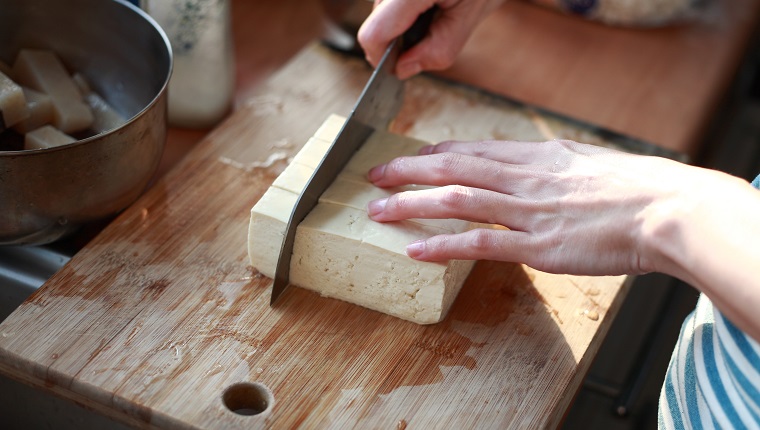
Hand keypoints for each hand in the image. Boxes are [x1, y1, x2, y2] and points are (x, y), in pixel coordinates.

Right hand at [357, 0, 503, 78]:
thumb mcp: (469, 18)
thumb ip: (436, 50)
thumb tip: (402, 69)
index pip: (375, 33)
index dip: (382, 58)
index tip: (399, 68)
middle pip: (374, 23)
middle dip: (396, 41)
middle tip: (431, 34)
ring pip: (379, 13)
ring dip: (400, 26)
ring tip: (433, 14)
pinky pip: (387, 3)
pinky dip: (402, 13)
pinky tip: (426, 7)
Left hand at [366, 139, 721, 276]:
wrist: (667, 209)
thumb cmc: (635, 188)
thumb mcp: (586, 162)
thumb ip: (552, 166)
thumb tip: (534, 169)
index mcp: (536, 156)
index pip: (472, 150)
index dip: (434, 154)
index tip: (410, 158)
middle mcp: (523, 177)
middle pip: (452, 168)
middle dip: (407, 171)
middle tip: (375, 176)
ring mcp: (527, 211)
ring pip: (455, 200)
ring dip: (411, 205)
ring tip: (378, 211)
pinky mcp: (537, 246)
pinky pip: (479, 243)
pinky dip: (443, 245)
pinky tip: (416, 249)